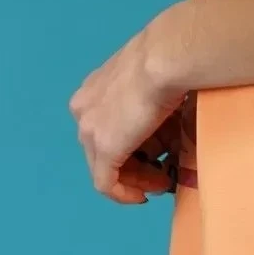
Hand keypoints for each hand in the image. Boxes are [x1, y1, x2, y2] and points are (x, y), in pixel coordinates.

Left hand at [67, 10, 188, 205]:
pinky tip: (143, 196)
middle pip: (104, 148)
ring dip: (135, 178)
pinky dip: (124, 193)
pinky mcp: (103, 150)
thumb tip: (168, 117)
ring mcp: (90, 130)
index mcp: (94, 89)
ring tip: (161, 182)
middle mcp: (84, 108)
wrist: (165, 58)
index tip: (155, 153)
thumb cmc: (169, 60)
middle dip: (134, 164)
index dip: (132, 143)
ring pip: (105, 166)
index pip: (108, 126)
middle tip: (161, 173)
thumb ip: (151, 99)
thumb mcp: (154, 79)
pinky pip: (106, 183)